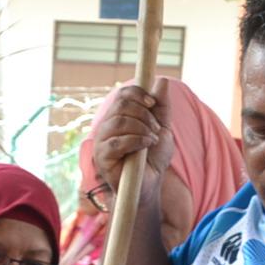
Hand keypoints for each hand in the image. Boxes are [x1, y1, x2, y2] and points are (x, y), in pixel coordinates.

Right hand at [89, 82, 175, 199]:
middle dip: (144, 114)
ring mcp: (101, 141)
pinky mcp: (101, 157)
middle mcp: (107, 126)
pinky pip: (117, 141)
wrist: (149, 184)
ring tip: (152, 139)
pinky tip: (146, 145)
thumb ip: (162, 107)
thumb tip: (162, 81)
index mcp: (119, 117)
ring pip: (120, 121)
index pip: (123, 95)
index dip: (138, 94)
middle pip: (121, 104)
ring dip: (142, 127)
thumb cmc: (153, 158)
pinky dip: (136, 140)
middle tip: (156, 129)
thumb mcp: (163, 128)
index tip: (153, 104)